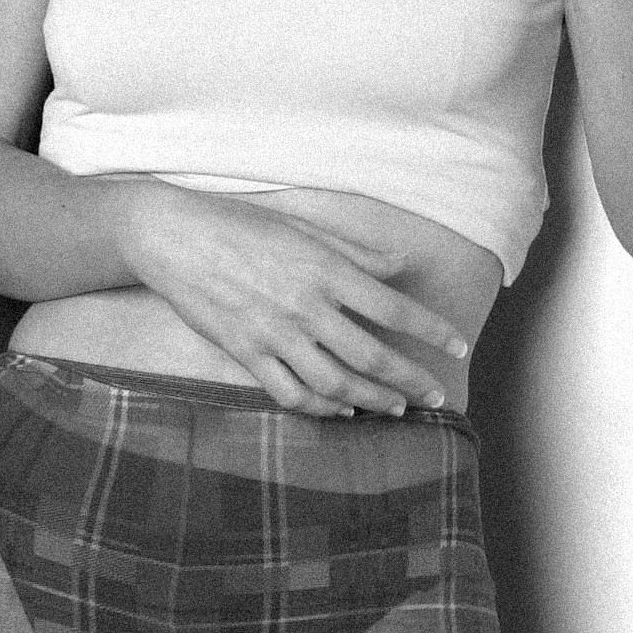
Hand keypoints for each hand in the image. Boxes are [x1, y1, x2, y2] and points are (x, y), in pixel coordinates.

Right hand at [122, 182, 468, 417]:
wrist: (173, 236)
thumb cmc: (241, 222)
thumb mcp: (303, 223)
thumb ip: (354, 250)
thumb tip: (398, 264)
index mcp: (324, 268)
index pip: (393, 308)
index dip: (431, 331)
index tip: (459, 346)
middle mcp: (305, 306)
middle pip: (372, 357)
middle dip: (411, 380)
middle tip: (435, 394)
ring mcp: (274, 334)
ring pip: (335, 384)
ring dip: (373, 401)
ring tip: (396, 408)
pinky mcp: (246, 353)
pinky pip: (290, 393)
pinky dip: (322, 409)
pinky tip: (342, 410)